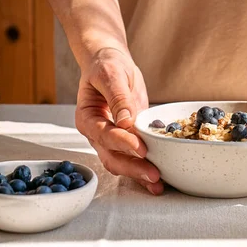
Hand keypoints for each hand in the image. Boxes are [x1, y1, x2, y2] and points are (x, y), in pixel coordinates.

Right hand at [75, 47, 162, 194]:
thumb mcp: (111, 75)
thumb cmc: (107, 65)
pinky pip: (133, 157)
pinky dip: (144, 167)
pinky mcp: (126, 138)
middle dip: (133, 167)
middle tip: (153, 174)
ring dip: (139, 174)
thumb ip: (118, 98)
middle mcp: (96, 132)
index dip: (122, 143)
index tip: (141, 148)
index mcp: (87, 117)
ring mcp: (111, 138)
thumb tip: (126, 121)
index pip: (104, 134)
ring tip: (158, 184)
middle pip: (112, 156)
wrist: (111, 62)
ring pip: (121, 162)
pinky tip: (159, 179)